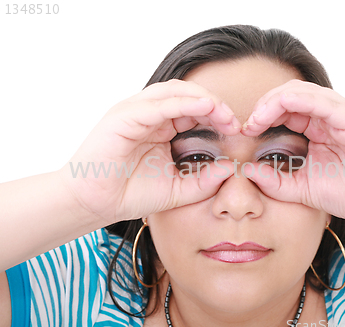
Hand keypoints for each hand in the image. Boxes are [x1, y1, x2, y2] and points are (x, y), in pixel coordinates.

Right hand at [58, 79, 239, 223]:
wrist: (93, 204)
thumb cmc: (129, 194)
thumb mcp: (177, 189)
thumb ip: (204, 181)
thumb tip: (231, 168)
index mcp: (161, 127)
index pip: (195, 110)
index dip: (218, 116)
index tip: (238, 131)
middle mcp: (149, 115)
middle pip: (188, 95)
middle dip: (215, 105)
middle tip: (235, 122)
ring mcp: (136, 112)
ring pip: (174, 92)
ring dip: (203, 99)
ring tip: (223, 113)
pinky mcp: (124, 116)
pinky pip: (158, 104)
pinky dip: (183, 103)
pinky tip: (205, 108)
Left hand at [241, 79, 344, 228]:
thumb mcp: (303, 189)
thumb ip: (275, 181)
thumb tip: (246, 171)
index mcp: (317, 128)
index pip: (284, 110)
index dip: (261, 116)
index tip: (245, 132)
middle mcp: (327, 116)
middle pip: (288, 95)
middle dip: (263, 106)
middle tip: (247, 125)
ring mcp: (341, 114)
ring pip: (301, 91)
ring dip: (273, 101)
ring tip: (256, 119)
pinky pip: (322, 100)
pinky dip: (297, 100)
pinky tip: (277, 110)